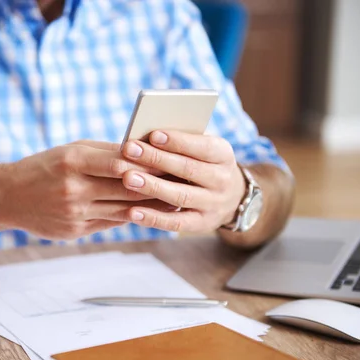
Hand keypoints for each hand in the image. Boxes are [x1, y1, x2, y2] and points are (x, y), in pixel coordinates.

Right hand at [0, 140, 166, 239]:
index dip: (149, 163)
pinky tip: (148, 214)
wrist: (7, 196)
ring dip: (151, 207)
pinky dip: (131, 217)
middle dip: (158, 186)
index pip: (120, 163)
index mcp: (73, 161)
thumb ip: (105, 153)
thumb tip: (142, 155)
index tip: (173, 160)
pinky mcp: (75, 231)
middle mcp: (74, 189)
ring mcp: (74, 213)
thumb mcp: (70, 150)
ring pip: (123, 210)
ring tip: (175, 200)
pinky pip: (110, 223)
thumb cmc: (44, 167)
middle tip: (183, 182)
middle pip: (126, 190)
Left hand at [120, 130, 245, 232]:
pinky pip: (175, 223)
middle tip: (129, 150)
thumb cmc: (204, 165)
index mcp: (223, 155)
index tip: (153, 135)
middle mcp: (222, 180)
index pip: (202, 147)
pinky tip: (132, 212)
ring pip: (181, 196)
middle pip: (187, 169)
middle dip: (156, 159)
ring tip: (128, 178)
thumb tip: (146, 138)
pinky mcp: (201, 224)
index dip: (177, 141)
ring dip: (152, 187)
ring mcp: (213, 205)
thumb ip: (181, 144)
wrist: (232, 198)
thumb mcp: (203, 150)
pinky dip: (153, 218)